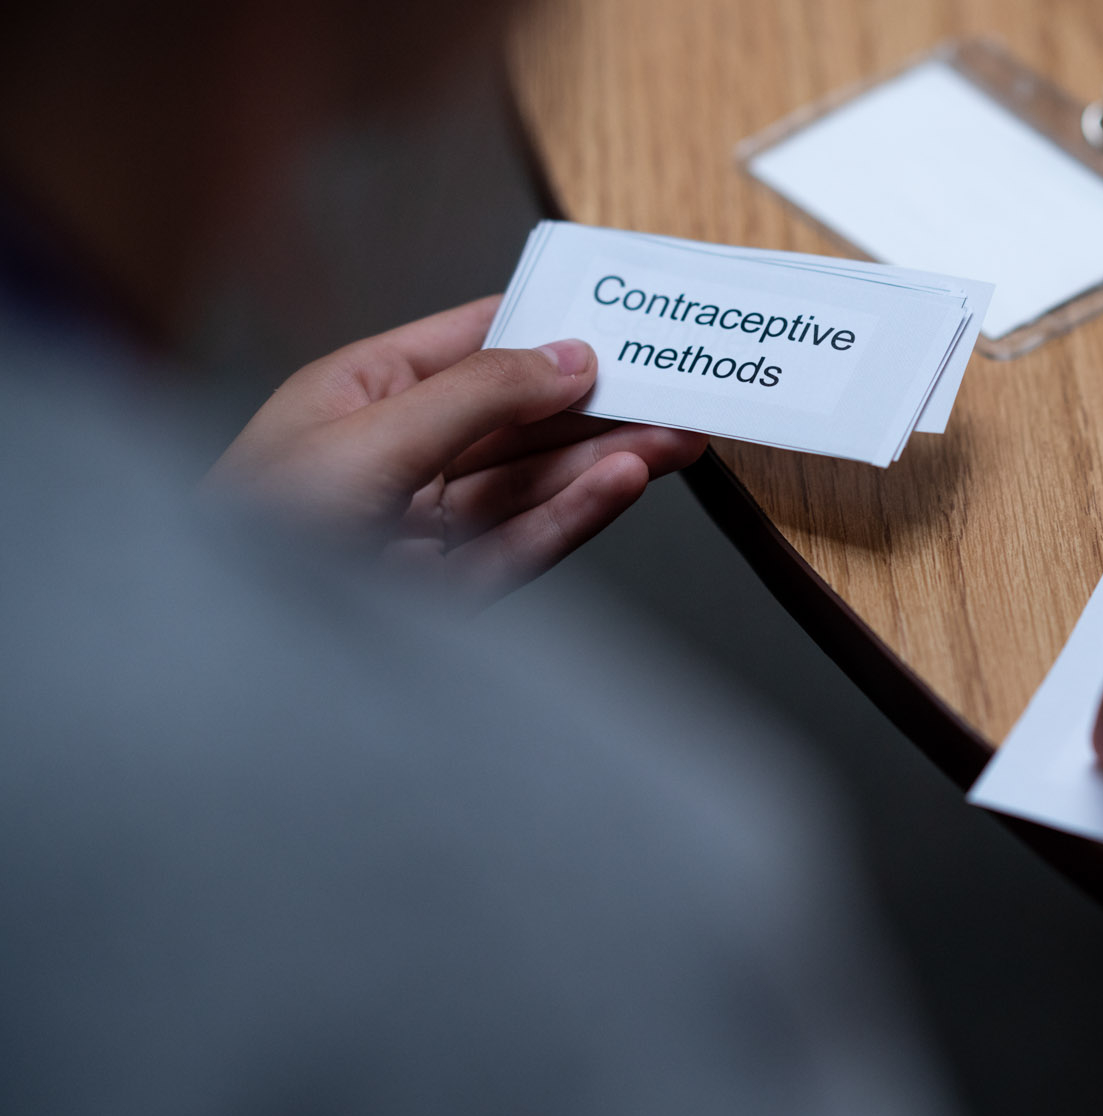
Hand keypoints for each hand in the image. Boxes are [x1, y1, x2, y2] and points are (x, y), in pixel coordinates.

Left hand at [207, 296, 705, 604]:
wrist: (222, 653)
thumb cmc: (245, 536)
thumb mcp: (366, 440)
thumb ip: (476, 396)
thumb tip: (563, 359)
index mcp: (362, 397)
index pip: (471, 345)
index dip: (546, 328)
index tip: (618, 317)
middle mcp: (400, 457)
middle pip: (519, 421)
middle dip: (598, 405)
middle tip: (674, 390)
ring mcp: (427, 526)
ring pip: (535, 484)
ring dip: (607, 459)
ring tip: (675, 438)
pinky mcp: (449, 590)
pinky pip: (529, 542)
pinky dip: (580, 513)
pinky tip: (623, 484)